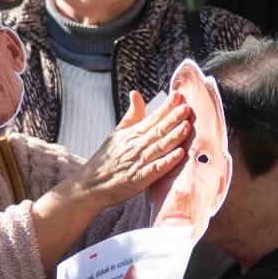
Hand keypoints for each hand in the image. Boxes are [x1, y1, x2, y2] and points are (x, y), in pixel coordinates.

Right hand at [70, 91, 191, 207]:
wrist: (91, 185)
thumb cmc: (107, 159)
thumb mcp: (117, 133)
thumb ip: (131, 114)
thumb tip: (136, 92)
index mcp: (133, 134)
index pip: (152, 118)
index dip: (166, 107)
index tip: (178, 95)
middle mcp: (137, 146)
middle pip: (158, 131)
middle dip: (173, 119)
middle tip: (186, 108)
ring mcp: (138, 163)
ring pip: (159, 147)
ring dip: (173, 137)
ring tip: (186, 126)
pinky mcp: (140, 179)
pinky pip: (156, 169)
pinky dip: (167, 162)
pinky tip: (180, 154)